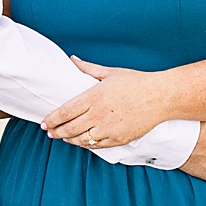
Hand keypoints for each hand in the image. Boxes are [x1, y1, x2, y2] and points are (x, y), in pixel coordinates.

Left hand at [42, 58, 166, 148]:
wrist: (161, 97)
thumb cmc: (137, 82)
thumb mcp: (111, 72)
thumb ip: (88, 68)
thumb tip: (72, 60)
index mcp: (94, 96)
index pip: (65, 112)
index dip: (52, 119)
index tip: (44, 123)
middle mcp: (98, 114)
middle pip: (69, 128)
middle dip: (56, 132)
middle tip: (50, 132)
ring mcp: (108, 129)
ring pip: (81, 139)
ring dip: (69, 139)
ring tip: (63, 137)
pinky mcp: (118, 139)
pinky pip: (96, 145)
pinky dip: (86, 144)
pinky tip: (82, 141)